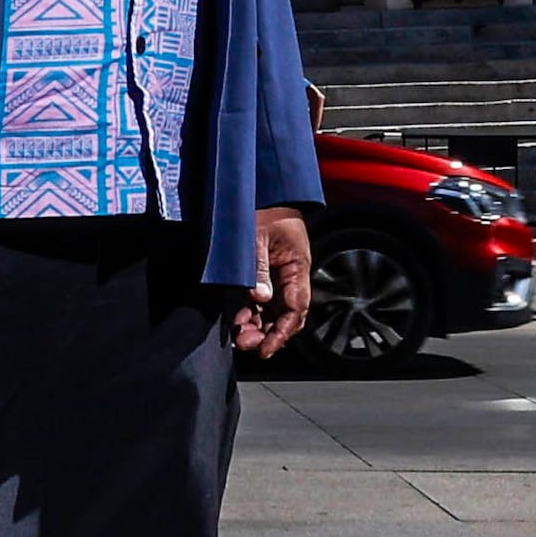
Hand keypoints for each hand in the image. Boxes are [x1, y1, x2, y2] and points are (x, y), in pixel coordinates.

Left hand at [232, 207, 312, 359]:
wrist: (264, 188)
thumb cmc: (265, 206)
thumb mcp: (257, 236)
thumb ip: (258, 268)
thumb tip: (260, 298)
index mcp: (297, 267)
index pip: (296, 308)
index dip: (282, 331)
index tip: (266, 347)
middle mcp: (291, 275)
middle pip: (285, 314)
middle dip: (268, 333)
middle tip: (246, 344)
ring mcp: (278, 275)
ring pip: (273, 310)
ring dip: (259, 326)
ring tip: (240, 337)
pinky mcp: (264, 273)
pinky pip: (261, 300)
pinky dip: (251, 313)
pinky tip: (238, 322)